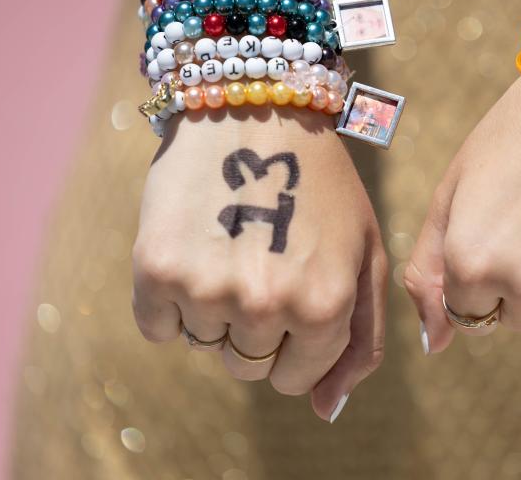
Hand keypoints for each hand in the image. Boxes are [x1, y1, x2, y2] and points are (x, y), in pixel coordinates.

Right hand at [132, 108, 386, 421]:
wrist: (256, 108)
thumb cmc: (321, 187)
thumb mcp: (364, 256)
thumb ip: (360, 341)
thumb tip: (326, 413)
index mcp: (324, 306)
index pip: (296, 380)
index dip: (294, 341)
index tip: (292, 290)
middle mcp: (267, 305)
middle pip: (247, 368)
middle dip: (257, 326)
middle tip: (263, 258)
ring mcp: (208, 288)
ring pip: (204, 346)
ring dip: (215, 308)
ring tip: (233, 243)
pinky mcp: (156, 268)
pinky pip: (157, 327)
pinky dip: (171, 299)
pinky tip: (196, 244)